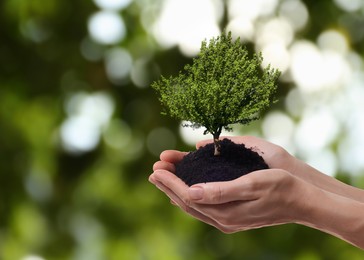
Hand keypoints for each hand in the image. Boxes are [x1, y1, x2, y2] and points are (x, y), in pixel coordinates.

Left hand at [149, 168, 306, 232]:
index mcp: (225, 211)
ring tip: (163, 179)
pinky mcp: (232, 217)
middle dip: (168, 186)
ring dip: (176, 191)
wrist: (302, 202)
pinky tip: (186, 190)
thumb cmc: (280, 187)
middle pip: (186, 202)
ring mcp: (227, 220)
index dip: (170, 182)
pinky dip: (189, 197)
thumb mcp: (252, 184)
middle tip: (153, 171)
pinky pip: (203, 207)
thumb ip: (221, 191)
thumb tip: (192, 191)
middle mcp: (222, 219)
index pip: (188, 195)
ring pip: (193, 206)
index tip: (156, 168)